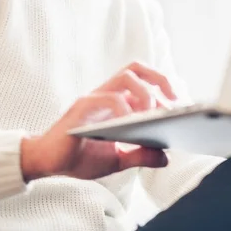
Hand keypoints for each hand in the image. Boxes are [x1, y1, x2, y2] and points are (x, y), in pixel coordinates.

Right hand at [21, 62, 176, 181]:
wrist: (47, 162)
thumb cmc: (80, 156)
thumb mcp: (117, 159)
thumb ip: (140, 156)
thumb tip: (166, 157)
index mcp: (117, 101)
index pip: (144, 80)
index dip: (165, 87)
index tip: (182, 105)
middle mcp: (107, 93)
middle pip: (137, 68)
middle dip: (160, 78)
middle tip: (174, 102)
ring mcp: (94, 97)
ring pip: (125, 76)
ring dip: (145, 93)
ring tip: (153, 115)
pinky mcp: (81, 107)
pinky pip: (107, 98)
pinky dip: (123, 108)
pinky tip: (130, 124)